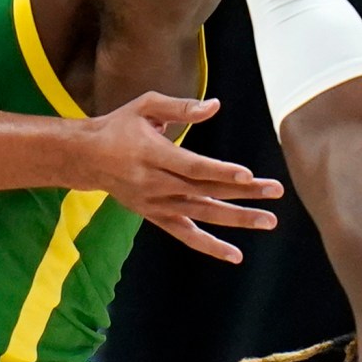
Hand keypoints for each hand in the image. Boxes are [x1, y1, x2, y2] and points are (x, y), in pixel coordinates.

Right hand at [77, 93, 280, 262]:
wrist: (87, 158)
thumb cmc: (119, 126)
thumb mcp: (145, 106)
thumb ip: (180, 108)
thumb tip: (215, 106)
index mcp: (152, 154)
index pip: (192, 167)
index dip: (220, 172)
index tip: (248, 175)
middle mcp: (155, 183)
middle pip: (205, 190)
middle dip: (243, 192)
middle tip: (275, 191)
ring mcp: (156, 203)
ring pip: (201, 214)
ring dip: (237, 219)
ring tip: (268, 220)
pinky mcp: (155, 215)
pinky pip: (185, 234)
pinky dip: (210, 246)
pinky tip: (236, 254)